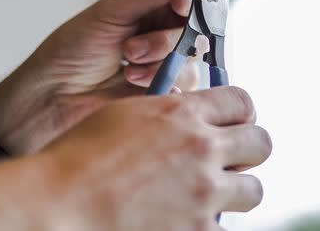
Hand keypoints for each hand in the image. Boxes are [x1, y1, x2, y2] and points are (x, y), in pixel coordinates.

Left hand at [0, 0, 202, 154]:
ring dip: (157, 61)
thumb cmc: (73, 48)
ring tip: (126, 67)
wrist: (53, 96)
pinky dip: (161, 83)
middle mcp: (162, 30)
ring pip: (189, 57)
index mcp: (152, 4)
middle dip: (163, 38)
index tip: (178, 0)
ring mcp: (165, 61)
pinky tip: (134, 84)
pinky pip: (184, 86)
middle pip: (194, 26)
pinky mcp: (165, 89)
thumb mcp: (113, 11)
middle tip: (132, 47)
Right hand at [41, 86, 271, 230]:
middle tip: (231, 160)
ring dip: (236, 192)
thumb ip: (168, 112)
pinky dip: (209, 225)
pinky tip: (187, 220)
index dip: (240, 113)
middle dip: (248, 151)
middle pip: (260, 144)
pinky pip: (225, 227)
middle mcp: (201, 149)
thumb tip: (189, 115)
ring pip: (253, 190)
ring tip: (210, 196)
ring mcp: (203, 193)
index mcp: (182, 113)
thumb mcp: (127, 114)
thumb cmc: (79, 160)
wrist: (60, 205)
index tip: (235, 122)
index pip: (241, 102)